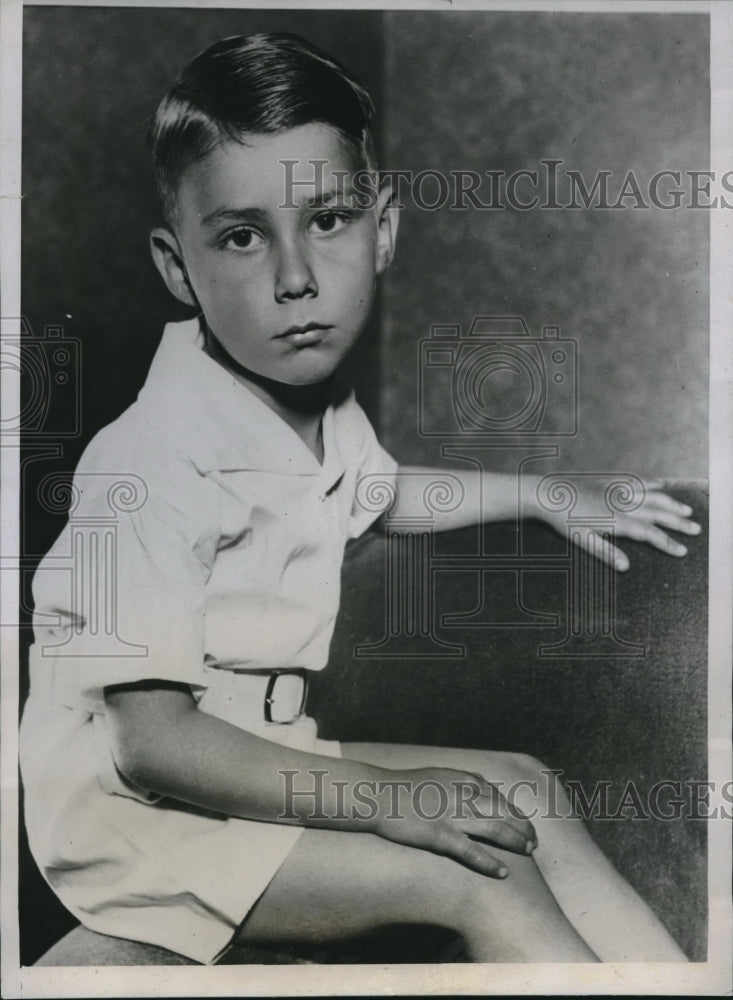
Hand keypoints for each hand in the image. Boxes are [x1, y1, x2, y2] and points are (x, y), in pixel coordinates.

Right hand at [370, 766, 535, 877]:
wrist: (379, 794)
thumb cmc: (406, 787)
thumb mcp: (438, 775)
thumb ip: (460, 782)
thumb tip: (477, 786)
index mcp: (463, 780)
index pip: (500, 796)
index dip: (515, 811)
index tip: (524, 823)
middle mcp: (463, 795)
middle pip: (504, 812)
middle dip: (523, 827)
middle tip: (533, 842)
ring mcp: (453, 815)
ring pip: (496, 829)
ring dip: (516, 841)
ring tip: (528, 852)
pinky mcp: (441, 835)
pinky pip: (472, 851)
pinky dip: (490, 862)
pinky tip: (503, 872)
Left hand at [527, 476, 700, 570]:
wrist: (547, 492)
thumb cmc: (562, 520)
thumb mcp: (581, 540)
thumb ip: (605, 552)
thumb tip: (626, 567)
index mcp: (616, 520)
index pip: (649, 534)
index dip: (667, 543)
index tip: (683, 551)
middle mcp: (622, 503)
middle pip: (658, 513)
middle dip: (679, 522)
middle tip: (697, 529)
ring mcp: (617, 489)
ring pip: (652, 495)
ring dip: (671, 503)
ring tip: (687, 509)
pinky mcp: (611, 480)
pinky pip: (637, 481)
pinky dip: (653, 484)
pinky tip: (663, 485)